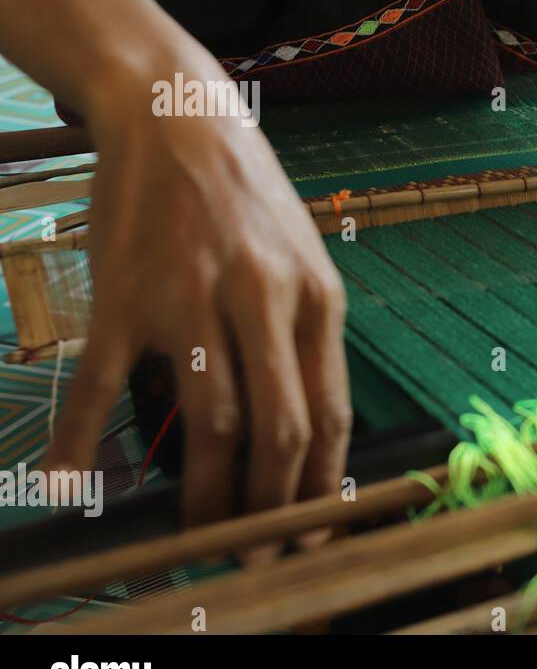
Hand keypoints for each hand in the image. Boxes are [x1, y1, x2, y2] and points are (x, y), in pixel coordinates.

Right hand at [43, 52, 350, 555]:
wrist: (177, 115)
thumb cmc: (248, 198)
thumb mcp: (305, 260)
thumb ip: (307, 340)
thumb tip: (305, 432)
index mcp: (319, 298)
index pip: (331, 417)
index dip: (322, 489)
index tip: (312, 534)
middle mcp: (264, 300)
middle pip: (278, 432)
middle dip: (270, 508)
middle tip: (256, 553)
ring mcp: (191, 298)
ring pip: (210, 422)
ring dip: (205, 494)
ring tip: (200, 534)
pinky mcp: (124, 295)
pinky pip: (102, 386)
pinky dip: (83, 443)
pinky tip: (73, 486)